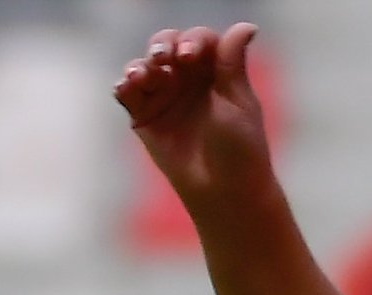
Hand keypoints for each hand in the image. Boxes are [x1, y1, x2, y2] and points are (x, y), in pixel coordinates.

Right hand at [114, 25, 276, 210]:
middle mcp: (188, 79)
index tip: (190, 58)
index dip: (193, 42)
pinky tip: (126, 87)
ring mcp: (164, 96)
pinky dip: (124, 86)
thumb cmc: (241, 148)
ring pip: (144, 66)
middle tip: (164, 59)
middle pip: (166, 45)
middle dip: (162, 46)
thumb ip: (232, 62)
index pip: (198, 40)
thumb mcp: (238, 102)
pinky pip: (127, 93)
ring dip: (140, 66)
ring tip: (142, 76)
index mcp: (215, 72)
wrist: (225, 192)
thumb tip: (247, 26)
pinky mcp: (144, 116)